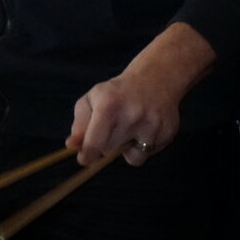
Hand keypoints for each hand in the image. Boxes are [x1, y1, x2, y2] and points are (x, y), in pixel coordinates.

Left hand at [67, 24, 214, 165]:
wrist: (156, 79)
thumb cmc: (116, 93)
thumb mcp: (92, 100)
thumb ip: (79, 124)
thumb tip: (71, 145)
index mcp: (109, 107)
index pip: (95, 142)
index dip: (87, 155)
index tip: (84, 159)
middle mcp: (133, 116)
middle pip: (110, 150)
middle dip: (106, 145)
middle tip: (110, 130)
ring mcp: (153, 126)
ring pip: (131, 156)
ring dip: (126, 148)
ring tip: (129, 128)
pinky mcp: (168, 134)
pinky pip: (148, 154)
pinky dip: (143, 146)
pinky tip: (145, 128)